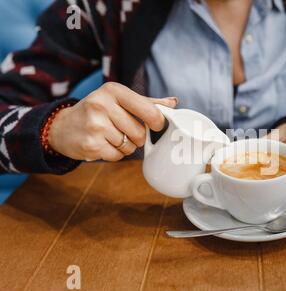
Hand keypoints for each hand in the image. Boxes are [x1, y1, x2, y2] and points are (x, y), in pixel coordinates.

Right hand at [48, 82, 177, 161]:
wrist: (63, 126)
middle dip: (137, 137)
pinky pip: (117, 156)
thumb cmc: (98, 111)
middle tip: (124, 131)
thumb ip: (147, 102)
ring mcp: (95, 125)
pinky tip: (103, 145)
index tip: (157, 125)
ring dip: (125, 146)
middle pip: (140, 133)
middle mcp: (102, 105)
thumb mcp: (119, 99)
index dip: (158, 121)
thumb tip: (174, 103)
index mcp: (113, 90)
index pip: (148, 110)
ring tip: (111, 137)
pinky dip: (114, 154)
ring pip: (130, 146)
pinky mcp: (90, 144)